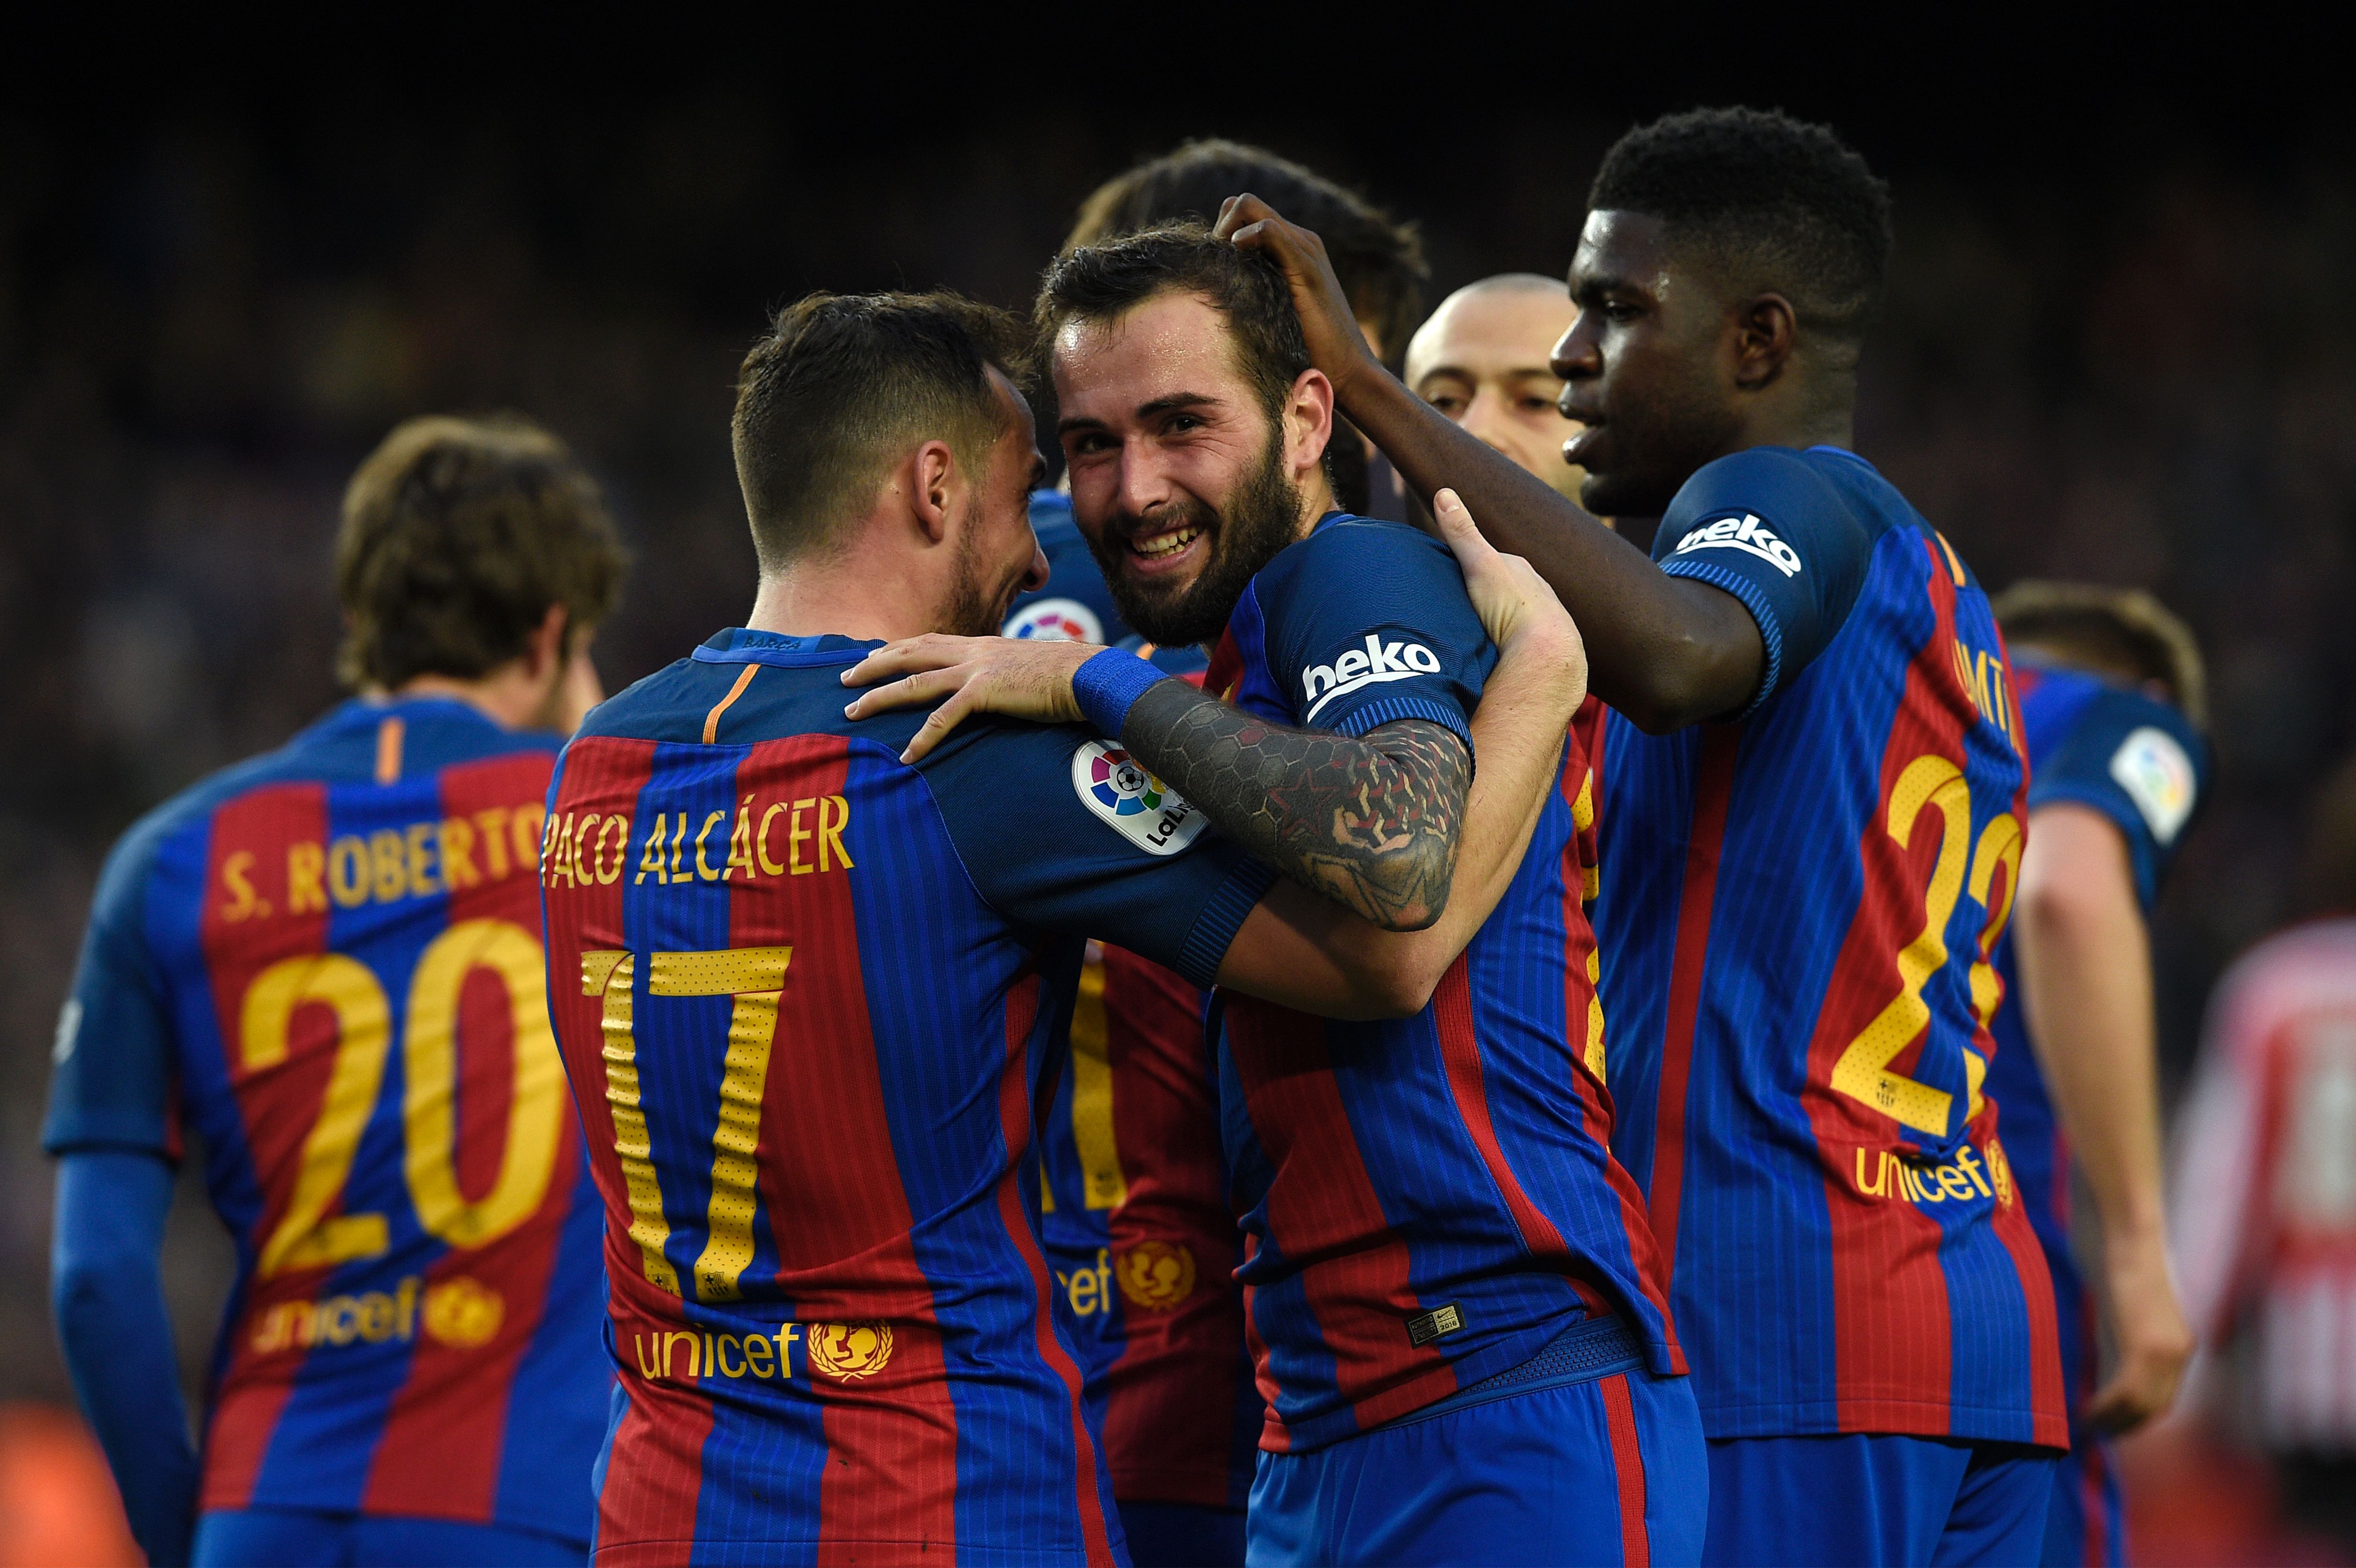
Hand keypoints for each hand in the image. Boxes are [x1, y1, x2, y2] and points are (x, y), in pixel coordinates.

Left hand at [841, 635, 1094, 762]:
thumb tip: (998, 687)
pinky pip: (944, 717)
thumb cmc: (1065, 676)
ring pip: (914, 681)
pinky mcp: (986, 692)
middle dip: (873, 666)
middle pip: (909, 654)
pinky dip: (922, 738)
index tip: (873, 657)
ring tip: (853, 711)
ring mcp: (977, 670)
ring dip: (879, 697)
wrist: (1089, 674)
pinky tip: (906, 755)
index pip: (928, 642)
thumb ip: (1003, 674)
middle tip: (845, 679)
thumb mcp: (1026, 668)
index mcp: (981, 645)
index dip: (897, 649)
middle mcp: (972, 651)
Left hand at [1215, 193, 1384, 399]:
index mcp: (1291, 248)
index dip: (1220, 232)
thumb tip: (1214, 293)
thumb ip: (1252, 293)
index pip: (1243, 213)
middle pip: (1244, 204)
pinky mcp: (1307, 267)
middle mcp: (1299, 241)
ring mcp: (1305, 250)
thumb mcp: (1271, 313)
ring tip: (1223, 269)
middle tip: (1213, 266)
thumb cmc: (1307, 352)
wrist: (1347, 371)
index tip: (1211, 266)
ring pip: (1251, 208)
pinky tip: (1235, 261)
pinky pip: (1269, 231)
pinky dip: (1245, 238)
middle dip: (1220, 228)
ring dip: (1226, 232)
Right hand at [1431, 488, 1586, 703]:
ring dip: (1496, 623)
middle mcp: (1536, 591)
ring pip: (1513, 616)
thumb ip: (1462, 533)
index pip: (1491, 561)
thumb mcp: (1479, 564)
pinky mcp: (1540, 649)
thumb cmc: (1512, 604)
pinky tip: (1494, 653)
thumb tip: (1443, 491)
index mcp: (1520, 570)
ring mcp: (1540, 620)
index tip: (1447, 575)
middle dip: (1483, 595)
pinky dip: (1506, 644)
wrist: (1545, 651)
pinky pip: (1518, 642)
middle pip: (1503, 589)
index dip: (1469, 566)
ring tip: (1472, 634)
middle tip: (1455, 607)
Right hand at [2085, 1231, 2195, 1434]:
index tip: (2108, 1423)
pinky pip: (2125, 1392)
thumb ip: (2121, 1332)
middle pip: (2155, 1406)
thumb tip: (2106, 1361)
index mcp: (2179, 1341)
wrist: (2124, 1227)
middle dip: (2126, 1425)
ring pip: (2142, 1405)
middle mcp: (2179, 1351)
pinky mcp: (2144, 1345)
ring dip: (2113, 1422)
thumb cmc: (2116, 1252)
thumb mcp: (2123, 1302)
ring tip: (2087, 1428)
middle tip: (2095, 1434)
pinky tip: (2085, 1412)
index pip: (2162, 1394)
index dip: (2135, 1415)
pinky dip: (2105, 1408)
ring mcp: (2165, 1350)